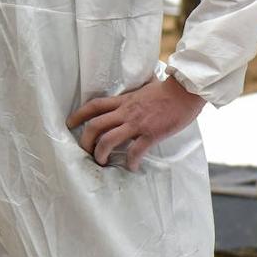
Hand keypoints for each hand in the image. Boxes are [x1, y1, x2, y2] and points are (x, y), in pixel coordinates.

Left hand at [66, 76, 205, 171]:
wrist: (186, 91)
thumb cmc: (167, 90)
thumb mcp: (143, 89)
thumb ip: (132, 96)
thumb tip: (130, 95)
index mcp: (123, 101)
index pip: (94, 106)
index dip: (78, 115)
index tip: (69, 124)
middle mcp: (125, 112)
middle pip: (94, 126)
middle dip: (85, 141)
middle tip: (85, 151)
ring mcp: (137, 123)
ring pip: (108, 140)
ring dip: (101, 153)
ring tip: (102, 162)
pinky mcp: (151, 133)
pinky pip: (136, 151)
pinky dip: (131, 162)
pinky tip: (131, 167)